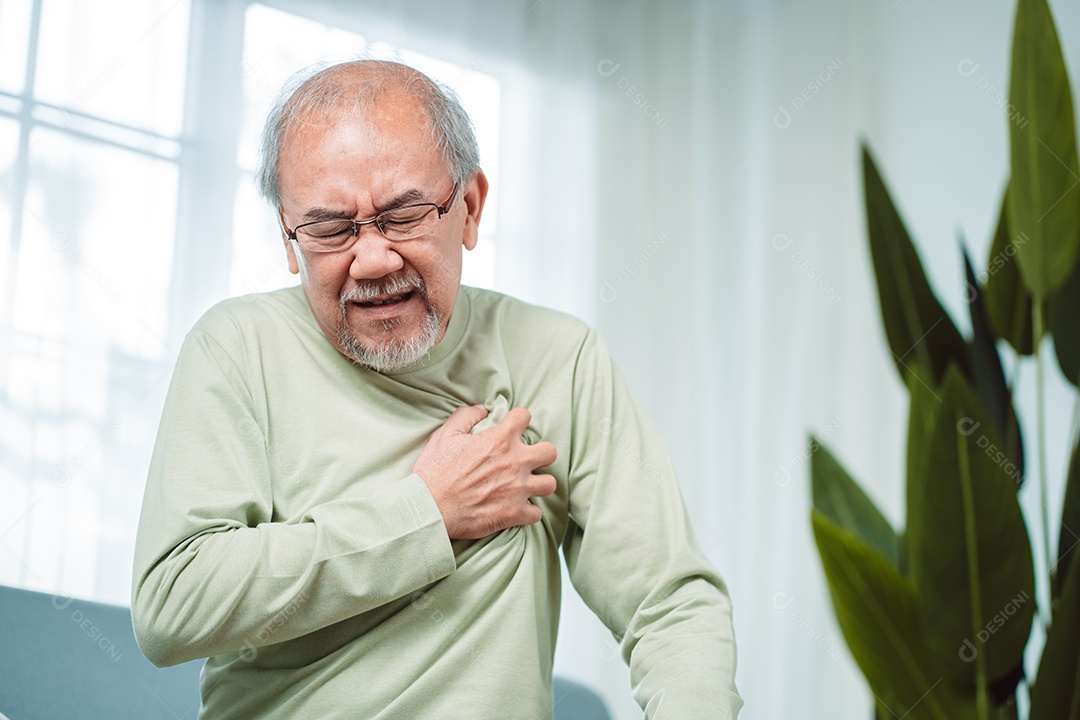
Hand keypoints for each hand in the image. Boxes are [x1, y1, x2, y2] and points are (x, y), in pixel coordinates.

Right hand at [412, 405, 557, 539]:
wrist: (429, 508)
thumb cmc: (435, 471)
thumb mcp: (445, 435)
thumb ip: (466, 416)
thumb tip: (482, 408)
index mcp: (499, 440)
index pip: (524, 417)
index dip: (518, 420)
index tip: (512, 427)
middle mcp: (515, 462)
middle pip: (550, 451)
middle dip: (541, 453)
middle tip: (527, 459)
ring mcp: (517, 489)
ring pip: (550, 484)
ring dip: (539, 483)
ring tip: (527, 485)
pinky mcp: (514, 514)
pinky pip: (537, 513)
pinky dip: (529, 511)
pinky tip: (517, 508)